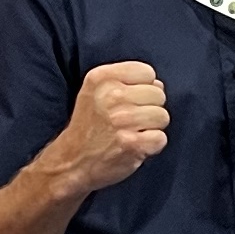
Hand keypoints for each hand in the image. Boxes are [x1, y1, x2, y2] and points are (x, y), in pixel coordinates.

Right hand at [56, 62, 171, 191]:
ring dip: (152, 128)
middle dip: (149, 108)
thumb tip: (159, 85)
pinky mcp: (132, 143)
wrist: (72, 161)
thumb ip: (126, 81)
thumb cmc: (88, 126)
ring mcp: (123, 120)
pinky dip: (152, 145)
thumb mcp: (95, 91)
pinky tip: (135, 146)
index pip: (146, 72)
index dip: (143, 88)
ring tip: (132, 133)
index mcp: (102, 78)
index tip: (129, 101)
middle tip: (130, 121)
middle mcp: (112, 96)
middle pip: (158, 94)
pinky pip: (161, 138)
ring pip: (162, 116)